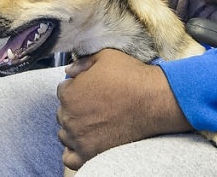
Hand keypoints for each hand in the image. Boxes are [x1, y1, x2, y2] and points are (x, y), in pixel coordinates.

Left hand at [56, 49, 190, 170]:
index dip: (78, 88)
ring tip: (94, 122)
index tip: (90, 89)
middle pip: (63, 112)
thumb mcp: (106, 56)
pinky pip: (69, 158)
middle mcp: (69, 117)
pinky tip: (86, 142)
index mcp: (69, 93)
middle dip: (76, 107)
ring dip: (75, 128)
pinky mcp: (89, 154)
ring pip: (65, 134)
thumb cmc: (131, 78)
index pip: (63, 90)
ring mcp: (78, 138)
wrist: (153, 101)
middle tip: (96, 105)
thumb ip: (83, 62)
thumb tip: (69, 71)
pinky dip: (74, 151)